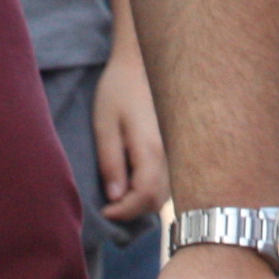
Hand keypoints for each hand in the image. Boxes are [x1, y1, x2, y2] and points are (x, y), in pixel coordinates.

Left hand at [91, 45, 166, 220]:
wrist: (140, 66)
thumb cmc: (118, 92)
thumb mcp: (105, 126)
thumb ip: (110, 162)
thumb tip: (114, 197)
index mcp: (151, 150)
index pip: (144, 197)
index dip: (123, 211)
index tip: (103, 211)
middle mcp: (169, 155)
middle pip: (156, 201)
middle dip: (131, 210)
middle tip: (108, 204)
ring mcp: (175, 154)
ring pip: (164, 195)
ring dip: (141, 202)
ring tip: (118, 193)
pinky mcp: (174, 151)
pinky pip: (166, 183)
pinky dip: (149, 191)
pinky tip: (131, 182)